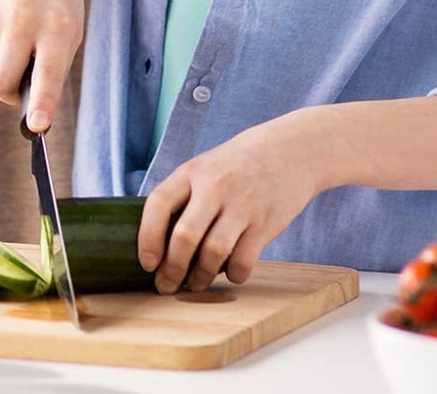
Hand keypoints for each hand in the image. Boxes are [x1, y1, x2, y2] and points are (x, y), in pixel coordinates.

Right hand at [0, 0, 83, 133]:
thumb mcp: (68, 19)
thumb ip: (53, 61)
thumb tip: (29, 108)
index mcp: (57, 26)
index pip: (49, 73)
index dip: (42, 104)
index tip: (37, 127)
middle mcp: (22, 23)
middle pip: (3, 84)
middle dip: (11, 93)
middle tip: (22, 84)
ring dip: (4, 65)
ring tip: (19, 33)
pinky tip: (3, 19)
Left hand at [138, 113, 321, 293]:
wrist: (290, 151)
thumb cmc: (238, 165)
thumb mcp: (206, 167)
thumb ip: (184, 197)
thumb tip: (158, 242)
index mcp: (193, 171)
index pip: (158, 203)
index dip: (147, 237)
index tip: (147, 262)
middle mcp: (215, 186)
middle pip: (184, 236)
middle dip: (172, 269)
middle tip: (166, 285)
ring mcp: (242, 204)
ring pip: (213, 253)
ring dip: (200, 277)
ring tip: (196, 284)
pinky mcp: (265, 223)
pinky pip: (243, 261)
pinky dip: (232, 275)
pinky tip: (229, 272)